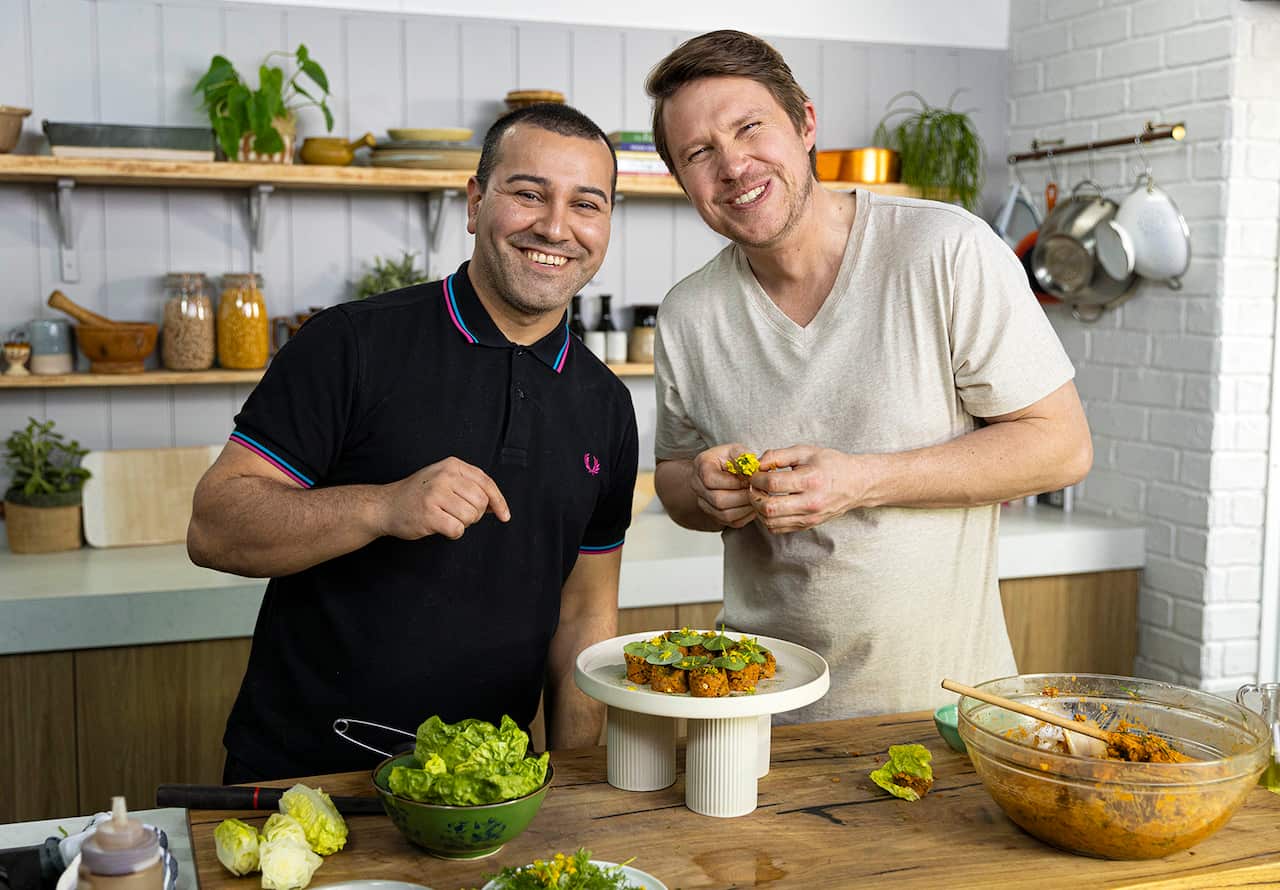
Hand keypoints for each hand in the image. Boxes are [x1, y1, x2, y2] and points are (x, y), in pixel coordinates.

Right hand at [380, 457, 510, 539]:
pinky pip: (457, 529)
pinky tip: (440, 526)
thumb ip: (470, 486)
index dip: (499, 501)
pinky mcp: (429, 514)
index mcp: (452, 465)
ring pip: (471, 517)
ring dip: (462, 523)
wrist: (385, 505)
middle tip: (457, 514)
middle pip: (481, 502)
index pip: (486, 483)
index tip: (504, 515)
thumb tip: (497, 506)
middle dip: (475, 514)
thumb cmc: (419, 494)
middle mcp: (444, 476)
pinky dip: (453, 533)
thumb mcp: (444, 479)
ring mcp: (435, 494)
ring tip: (445, 517)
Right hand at [691, 443, 755, 528]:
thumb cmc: (729, 459)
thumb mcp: (737, 450)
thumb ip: (744, 457)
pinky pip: (730, 522)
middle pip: (718, 500)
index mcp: (701, 466)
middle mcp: (697, 486)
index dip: (734, 482)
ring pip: (724, 514)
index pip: (711, 480)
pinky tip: (753, 505)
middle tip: (758, 491)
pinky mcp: (713, 515)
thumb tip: (755, 470)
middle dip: (742, 497)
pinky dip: (745, 516)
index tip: (750, 480)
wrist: (720, 471)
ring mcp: (704, 503)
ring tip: (757, 498)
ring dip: (745, 508)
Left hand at [748, 445, 862, 533]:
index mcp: (810, 481)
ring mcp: (809, 517)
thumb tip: (757, 464)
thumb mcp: (806, 452)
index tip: (755, 473)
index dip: (757, 478)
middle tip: (753, 486)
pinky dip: (768, 519)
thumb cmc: (831, 464)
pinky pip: (778, 528)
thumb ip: (778, 455)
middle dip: (753, 495)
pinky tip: (771, 505)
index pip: (772, 484)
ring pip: (770, 521)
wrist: (856, 483)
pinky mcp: (807, 525)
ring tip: (761, 495)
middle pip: (768, 507)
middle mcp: (810, 503)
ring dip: (758, 509)